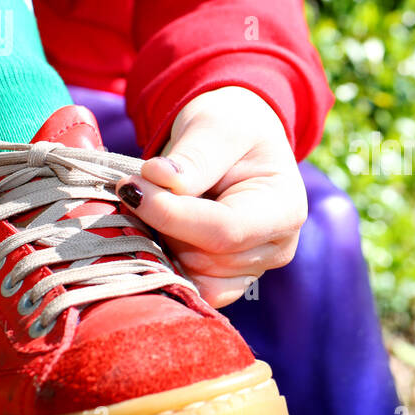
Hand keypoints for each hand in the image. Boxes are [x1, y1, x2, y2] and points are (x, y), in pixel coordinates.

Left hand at [116, 86, 306, 306]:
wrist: (235, 139)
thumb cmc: (230, 127)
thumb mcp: (214, 126)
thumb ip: (193, 156)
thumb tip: (157, 178)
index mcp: (284, 209)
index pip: (224, 231)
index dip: (171, 214)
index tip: (129, 187)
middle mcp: (275, 248)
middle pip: (204, 258)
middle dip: (162, 226)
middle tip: (139, 189)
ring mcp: (252, 270)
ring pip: (192, 278)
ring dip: (160, 246)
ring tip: (156, 206)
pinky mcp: (226, 281)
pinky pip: (189, 288)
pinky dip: (164, 264)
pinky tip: (157, 231)